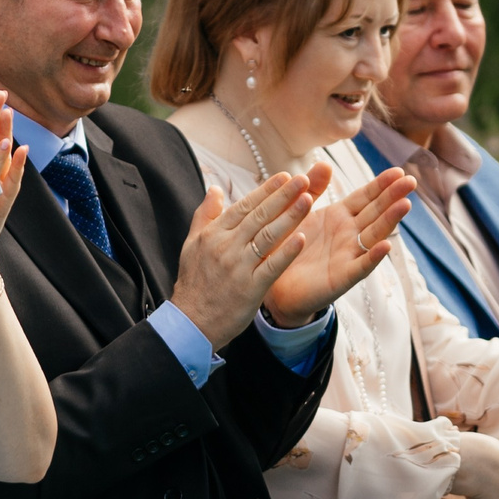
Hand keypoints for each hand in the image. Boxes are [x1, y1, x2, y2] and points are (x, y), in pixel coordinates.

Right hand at [167, 173, 312, 347]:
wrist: (190, 321)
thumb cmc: (194, 283)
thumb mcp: (192, 244)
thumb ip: (205, 215)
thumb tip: (214, 189)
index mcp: (213, 234)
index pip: (244, 206)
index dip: (265, 190)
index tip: (284, 177)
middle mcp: (225, 246)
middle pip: (259, 216)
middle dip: (283, 195)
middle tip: (302, 179)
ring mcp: (238, 267)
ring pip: (268, 236)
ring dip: (290, 216)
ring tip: (308, 199)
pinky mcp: (250, 288)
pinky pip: (271, 266)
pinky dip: (287, 252)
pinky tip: (302, 238)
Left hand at [262, 167, 413, 327]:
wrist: (275, 286)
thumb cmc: (290, 247)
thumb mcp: (299, 214)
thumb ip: (312, 189)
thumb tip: (324, 163)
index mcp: (340, 216)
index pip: (365, 197)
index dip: (381, 184)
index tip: (399, 171)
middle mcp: (350, 234)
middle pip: (375, 212)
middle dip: (393, 197)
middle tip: (411, 181)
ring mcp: (349, 255)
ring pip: (373, 235)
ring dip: (389, 221)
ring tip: (405, 205)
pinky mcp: (342, 277)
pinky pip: (360, 266)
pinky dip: (373, 256)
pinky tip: (385, 246)